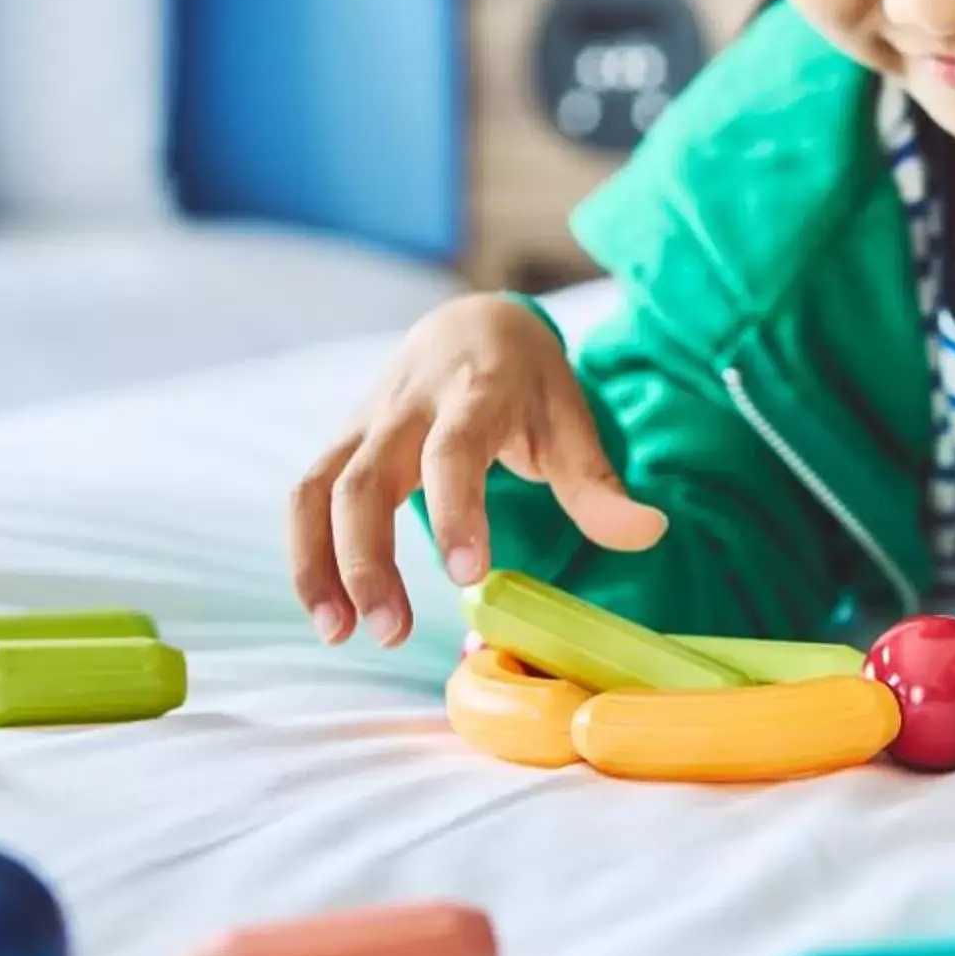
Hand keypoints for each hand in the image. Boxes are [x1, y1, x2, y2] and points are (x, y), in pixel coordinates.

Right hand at [288, 297, 664, 649]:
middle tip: (393, 632)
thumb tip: (648, 534)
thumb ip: (598, 485)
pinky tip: (328, 611)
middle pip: (365, 479)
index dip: (458, 509)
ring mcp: (365, 422)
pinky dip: (306, 555)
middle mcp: (408, 405)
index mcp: (475, 392)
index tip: (469, 574)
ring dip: (320, 564)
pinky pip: (306, 496)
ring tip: (340, 633)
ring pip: (318, 489)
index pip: (454, 449)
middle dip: (368, 558)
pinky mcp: (342, 442)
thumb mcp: (570, 420)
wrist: (470, 322)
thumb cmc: (526, 381)